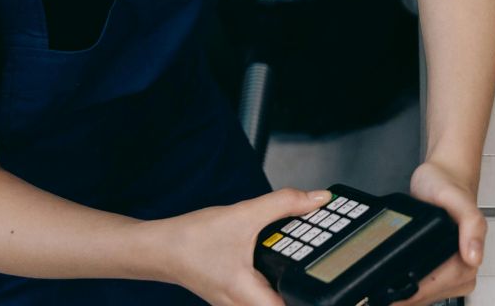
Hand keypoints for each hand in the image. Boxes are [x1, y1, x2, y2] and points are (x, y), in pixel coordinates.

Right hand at [141, 188, 331, 305]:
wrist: (159, 247)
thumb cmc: (191, 240)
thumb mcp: (244, 215)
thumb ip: (284, 204)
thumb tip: (318, 199)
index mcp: (248, 296)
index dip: (314, 302)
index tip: (334, 292)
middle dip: (304, 294)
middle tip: (326, 277)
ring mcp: (238, 305)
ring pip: (274, 304)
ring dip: (290, 290)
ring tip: (308, 270)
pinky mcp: (235, 297)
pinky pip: (263, 298)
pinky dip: (277, 284)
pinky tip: (283, 266)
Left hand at [393, 161, 486, 304]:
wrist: (442, 176)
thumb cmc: (448, 185)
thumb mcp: (457, 198)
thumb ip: (471, 224)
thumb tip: (474, 256)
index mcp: (470, 255)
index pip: (438, 287)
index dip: (412, 291)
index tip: (390, 291)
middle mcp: (464, 267)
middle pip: (429, 296)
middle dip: (406, 296)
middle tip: (381, 291)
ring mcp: (451, 271)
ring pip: (425, 296)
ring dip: (406, 296)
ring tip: (386, 288)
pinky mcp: (439, 270)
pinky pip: (422, 289)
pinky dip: (408, 289)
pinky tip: (396, 283)